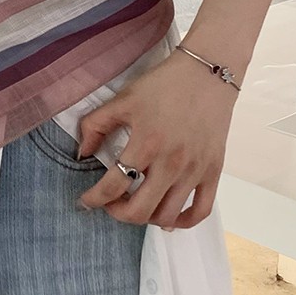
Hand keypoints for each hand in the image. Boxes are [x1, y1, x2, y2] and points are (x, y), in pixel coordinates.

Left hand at [77, 49, 238, 229]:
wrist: (207, 72)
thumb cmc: (163, 85)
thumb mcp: (122, 100)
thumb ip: (95, 125)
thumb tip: (82, 154)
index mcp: (145, 144)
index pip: (112, 187)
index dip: (93, 199)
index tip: (86, 201)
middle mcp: (171, 163)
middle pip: (138, 211)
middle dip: (117, 213)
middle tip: (110, 204)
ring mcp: (194, 170)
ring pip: (166, 215)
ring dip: (145, 218)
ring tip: (136, 205)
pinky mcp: (213, 171)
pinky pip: (200, 211)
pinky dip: (181, 221)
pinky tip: (167, 217)